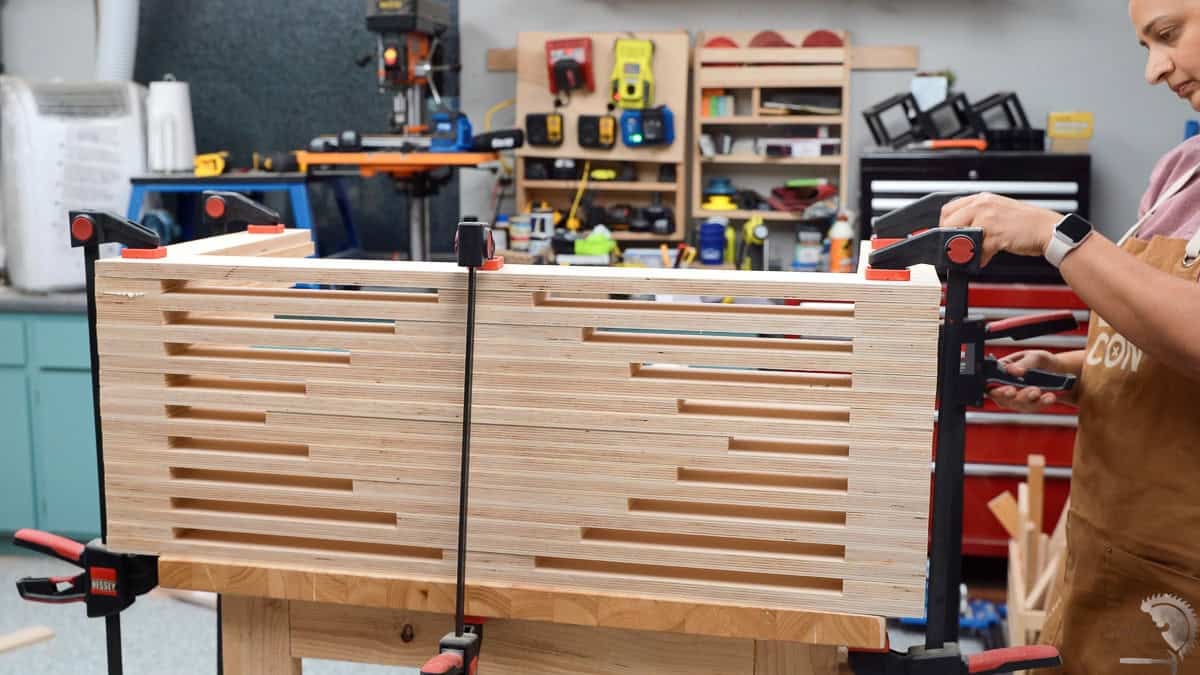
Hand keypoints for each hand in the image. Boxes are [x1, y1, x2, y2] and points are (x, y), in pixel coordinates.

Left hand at [939, 193, 1061, 265]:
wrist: (1048, 229)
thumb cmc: (1025, 223)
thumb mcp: (997, 211)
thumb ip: (978, 217)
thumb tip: (958, 231)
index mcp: (982, 199)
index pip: (948, 209)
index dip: (945, 224)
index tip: (947, 235)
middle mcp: (983, 205)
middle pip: (948, 222)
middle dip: (949, 238)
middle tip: (957, 247)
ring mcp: (988, 219)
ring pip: (960, 236)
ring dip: (964, 249)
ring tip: (974, 253)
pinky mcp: (995, 235)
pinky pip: (978, 251)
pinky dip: (980, 258)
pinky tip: (987, 258)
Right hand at [988, 349, 1073, 411]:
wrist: (1059, 372)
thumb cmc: (1041, 362)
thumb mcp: (1035, 357)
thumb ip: (1023, 363)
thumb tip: (1012, 370)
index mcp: (1001, 372)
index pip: (990, 384)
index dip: (996, 389)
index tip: (1009, 389)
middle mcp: (1005, 387)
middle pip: (1001, 398)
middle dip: (1012, 396)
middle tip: (1022, 391)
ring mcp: (1016, 398)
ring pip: (1017, 404)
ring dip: (1028, 399)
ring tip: (1038, 391)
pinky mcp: (1028, 405)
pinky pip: (1032, 408)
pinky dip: (1041, 403)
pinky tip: (1049, 397)